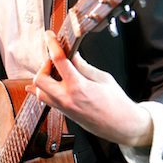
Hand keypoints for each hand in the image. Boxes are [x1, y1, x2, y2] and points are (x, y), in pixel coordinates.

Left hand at [27, 31, 153, 147]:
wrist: (122, 126)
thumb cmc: (117, 103)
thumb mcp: (102, 78)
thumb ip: (83, 66)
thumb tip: (72, 54)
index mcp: (79, 87)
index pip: (58, 60)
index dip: (52, 44)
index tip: (49, 36)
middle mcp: (67, 98)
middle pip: (40, 79)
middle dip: (44, 65)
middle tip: (55, 60)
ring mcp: (64, 108)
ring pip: (39, 91)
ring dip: (43, 79)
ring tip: (55, 72)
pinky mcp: (64, 113)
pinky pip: (46, 101)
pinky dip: (43, 90)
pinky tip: (46, 84)